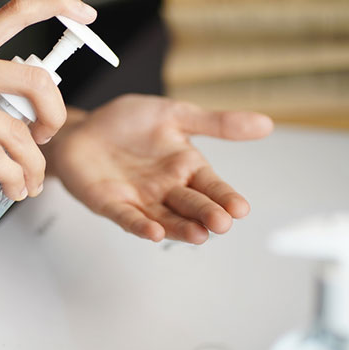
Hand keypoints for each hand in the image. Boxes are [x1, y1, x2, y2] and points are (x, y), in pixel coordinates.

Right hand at [0, 0, 96, 200]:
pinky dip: (11, 178)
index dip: (59, 5)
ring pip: (17, 132)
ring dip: (33, 166)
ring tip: (30, 183)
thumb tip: (12, 111)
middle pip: (36, 80)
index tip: (87, 14)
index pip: (16, 11)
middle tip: (48, 137)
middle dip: (56, 115)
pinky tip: (11, 188)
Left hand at [45, 95, 272, 243]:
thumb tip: (266, 123)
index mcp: (185, 167)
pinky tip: (154, 232)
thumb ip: (216, 123)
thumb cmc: (126, 123)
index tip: (240, 208)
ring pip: (166, 218)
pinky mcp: (111, 204)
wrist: (82, 128)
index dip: (225, 197)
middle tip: (221, 223)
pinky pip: (128, 218)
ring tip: (198, 235)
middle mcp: (166, 188)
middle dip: (207, 215)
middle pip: (191, 205)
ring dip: (181, 228)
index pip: (212, 186)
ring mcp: (139, 199)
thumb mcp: (174, 114)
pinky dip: (140, 226)